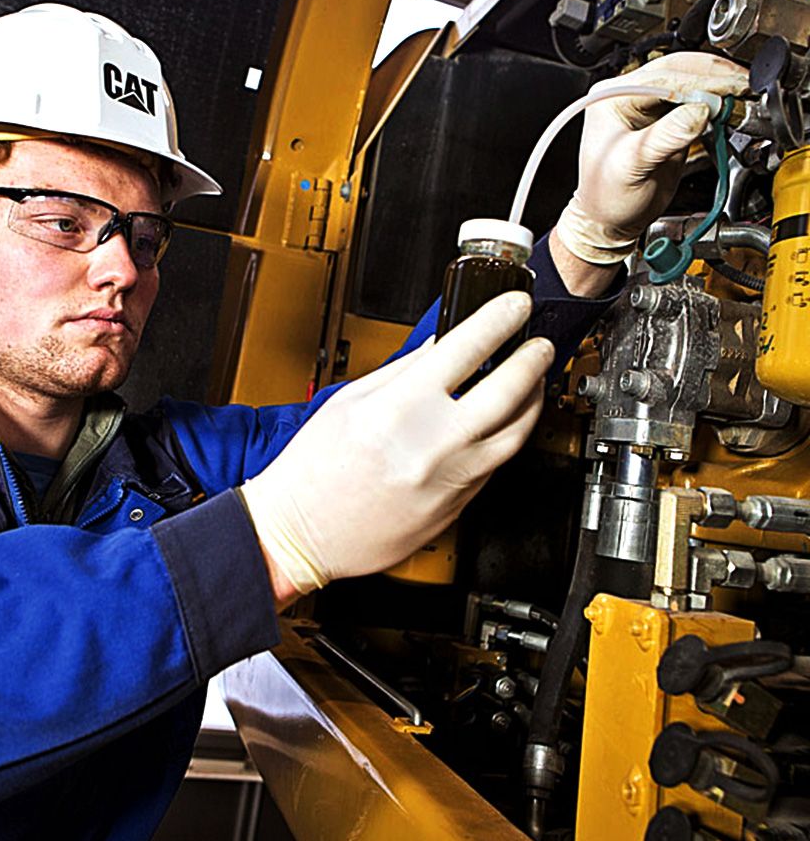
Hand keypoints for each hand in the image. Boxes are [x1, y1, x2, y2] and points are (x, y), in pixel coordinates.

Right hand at [241, 292, 552, 603]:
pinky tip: (503, 423)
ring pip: (516, 433)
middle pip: (508, 389)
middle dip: (532, 359)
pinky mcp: (457, 507)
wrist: (302, 533)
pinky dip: (505, 437)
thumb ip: (402, 370)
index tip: (514, 308)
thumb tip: (441, 345)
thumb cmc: (313, 471)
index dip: (500, 319)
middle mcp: (431, 443)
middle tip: (539, 345)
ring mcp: (450, 479)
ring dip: (533, 400)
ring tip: (533, 382)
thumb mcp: (349, 402)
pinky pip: (495, 464)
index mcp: (398, 408)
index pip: (466, 347)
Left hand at [558, 52, 748, 263]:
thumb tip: (699, 112)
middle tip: (745, 85)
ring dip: (719, 85)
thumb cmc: (606, 196)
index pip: (663, 79)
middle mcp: (628, 92)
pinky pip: (697, 99)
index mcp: (610, 97)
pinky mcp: (668, 116)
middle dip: (714, 76)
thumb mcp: (631, 167)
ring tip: (744, 92)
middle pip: (679, 70)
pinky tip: (732, 105)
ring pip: (691, 80)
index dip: (700, 82)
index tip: (730, 88)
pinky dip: (718, 100)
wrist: (610, 217)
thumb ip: (664, 138)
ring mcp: (650, 103)